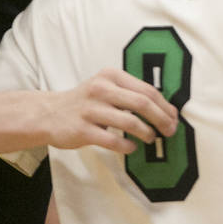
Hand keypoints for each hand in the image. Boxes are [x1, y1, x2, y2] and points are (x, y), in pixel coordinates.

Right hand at [44, 68, 177, 153]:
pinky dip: (127, 145)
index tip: (174, 118)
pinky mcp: (82, 130)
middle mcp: (101, 89)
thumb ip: (131, 93)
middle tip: (170, 131)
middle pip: (143, 104)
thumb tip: (166, 110)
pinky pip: (112, 140)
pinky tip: (132, 147)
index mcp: (112, 76)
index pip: (147, 90)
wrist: (48, 114)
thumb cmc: (87, 102)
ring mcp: (90, 110)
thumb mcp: (107, 87)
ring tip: (152, 138)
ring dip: (147, 132)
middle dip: (162, 119)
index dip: (165, 106)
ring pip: (130, 122)